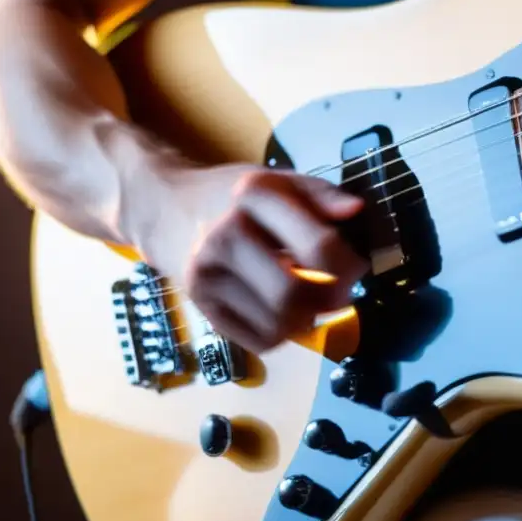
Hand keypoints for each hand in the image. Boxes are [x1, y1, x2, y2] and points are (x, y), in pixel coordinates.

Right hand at [138, 163, 368, 352]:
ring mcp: (206, 273)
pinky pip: (259, 340)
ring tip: (309, 299)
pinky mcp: (200, 304)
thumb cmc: (231, 196)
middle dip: (328, 300)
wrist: (163, 207)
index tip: (357, 270)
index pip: (317, 246)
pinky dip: (282, 332)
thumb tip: (357, 210)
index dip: (349, 266)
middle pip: (294, 293)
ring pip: (278, 324)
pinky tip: (281, 309)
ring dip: (306, 319)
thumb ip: (321, 193)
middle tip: (340, 294)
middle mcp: (224, 235)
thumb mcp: (277, 180)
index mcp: (253, 196)